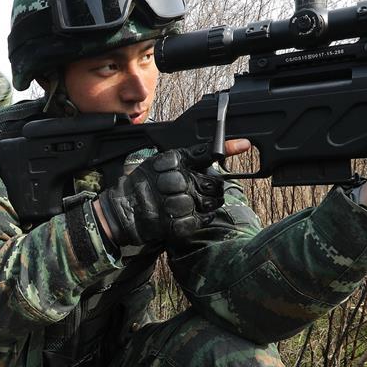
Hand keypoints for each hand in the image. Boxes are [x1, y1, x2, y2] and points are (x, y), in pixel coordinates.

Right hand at [94, 142, 226, 248]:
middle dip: (211, 190)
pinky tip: (186, 216)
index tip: (245, 144)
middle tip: (200, 192)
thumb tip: (218, 152)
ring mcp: (174, 201)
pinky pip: (199, 221)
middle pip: (212, 183)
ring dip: (200, 207)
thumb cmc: (143, 186)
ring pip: (206, 203)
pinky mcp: (174, 222)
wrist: (121, 211)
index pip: (205, 152)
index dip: (228, 147)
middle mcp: (174, 178)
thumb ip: (188, 157)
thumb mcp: (160, 163)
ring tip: (184, 206)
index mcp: (172, 160)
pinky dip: (197, 221)